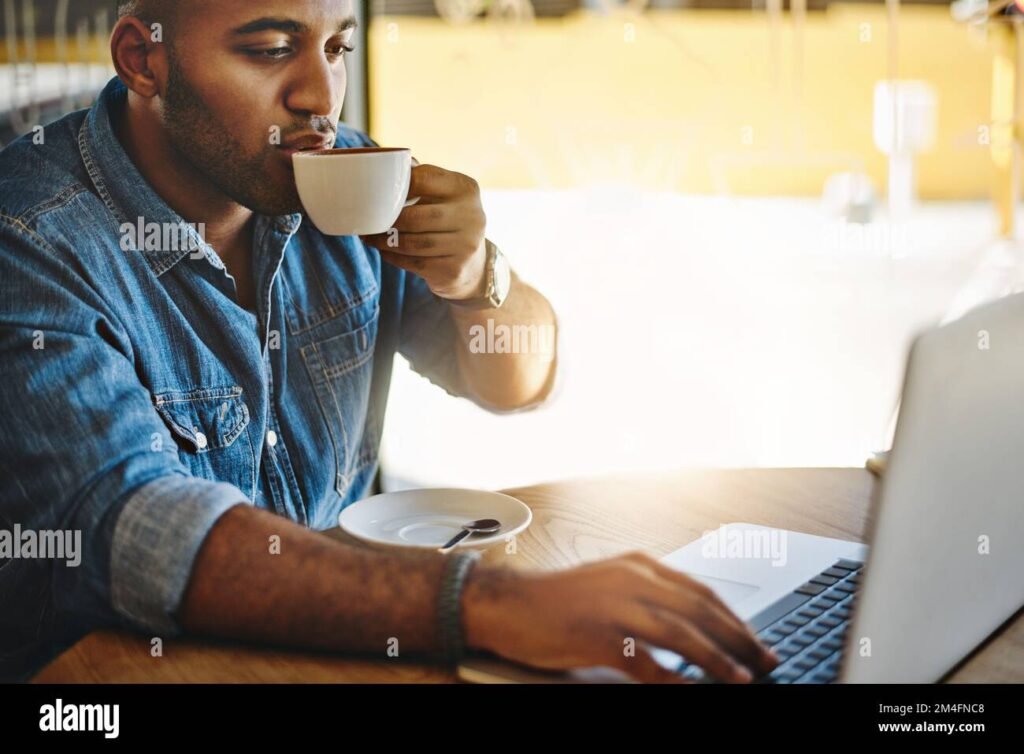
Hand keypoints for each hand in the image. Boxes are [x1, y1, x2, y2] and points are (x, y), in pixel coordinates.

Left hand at [360, 163, 487, 300]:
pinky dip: (394, 257)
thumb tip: (385, 161)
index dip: (397, 186)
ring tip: (371, 237)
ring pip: (413, 243)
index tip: (379, 192)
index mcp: (466, 188)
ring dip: (386, 241)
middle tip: (369, 221)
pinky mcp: (454, 270)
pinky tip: (385, 251)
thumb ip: (421, 178)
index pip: (424, 179)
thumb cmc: (448, 219)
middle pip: (416, 217)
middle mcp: (472, 216)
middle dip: (389, 220)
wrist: (473, 264)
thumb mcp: (444, 194)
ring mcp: (466, 246)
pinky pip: (414, 263)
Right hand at [462, 551, 778, 682]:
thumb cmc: (558, 598)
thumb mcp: (610, 584)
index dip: (734, 618)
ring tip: (744, 679)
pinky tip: (691, 692)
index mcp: (640, 565)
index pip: (701, 591)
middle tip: (765, 662)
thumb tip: (692, 626)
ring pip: (682, 633)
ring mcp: (616, 607)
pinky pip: (646, 662)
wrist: (508, 603)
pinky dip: (674, 680)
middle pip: (700, 611)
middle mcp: (633, 580)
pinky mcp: (599, 636)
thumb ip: (648, 597)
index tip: (756, 641)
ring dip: (718, 659)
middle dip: (739, 639)